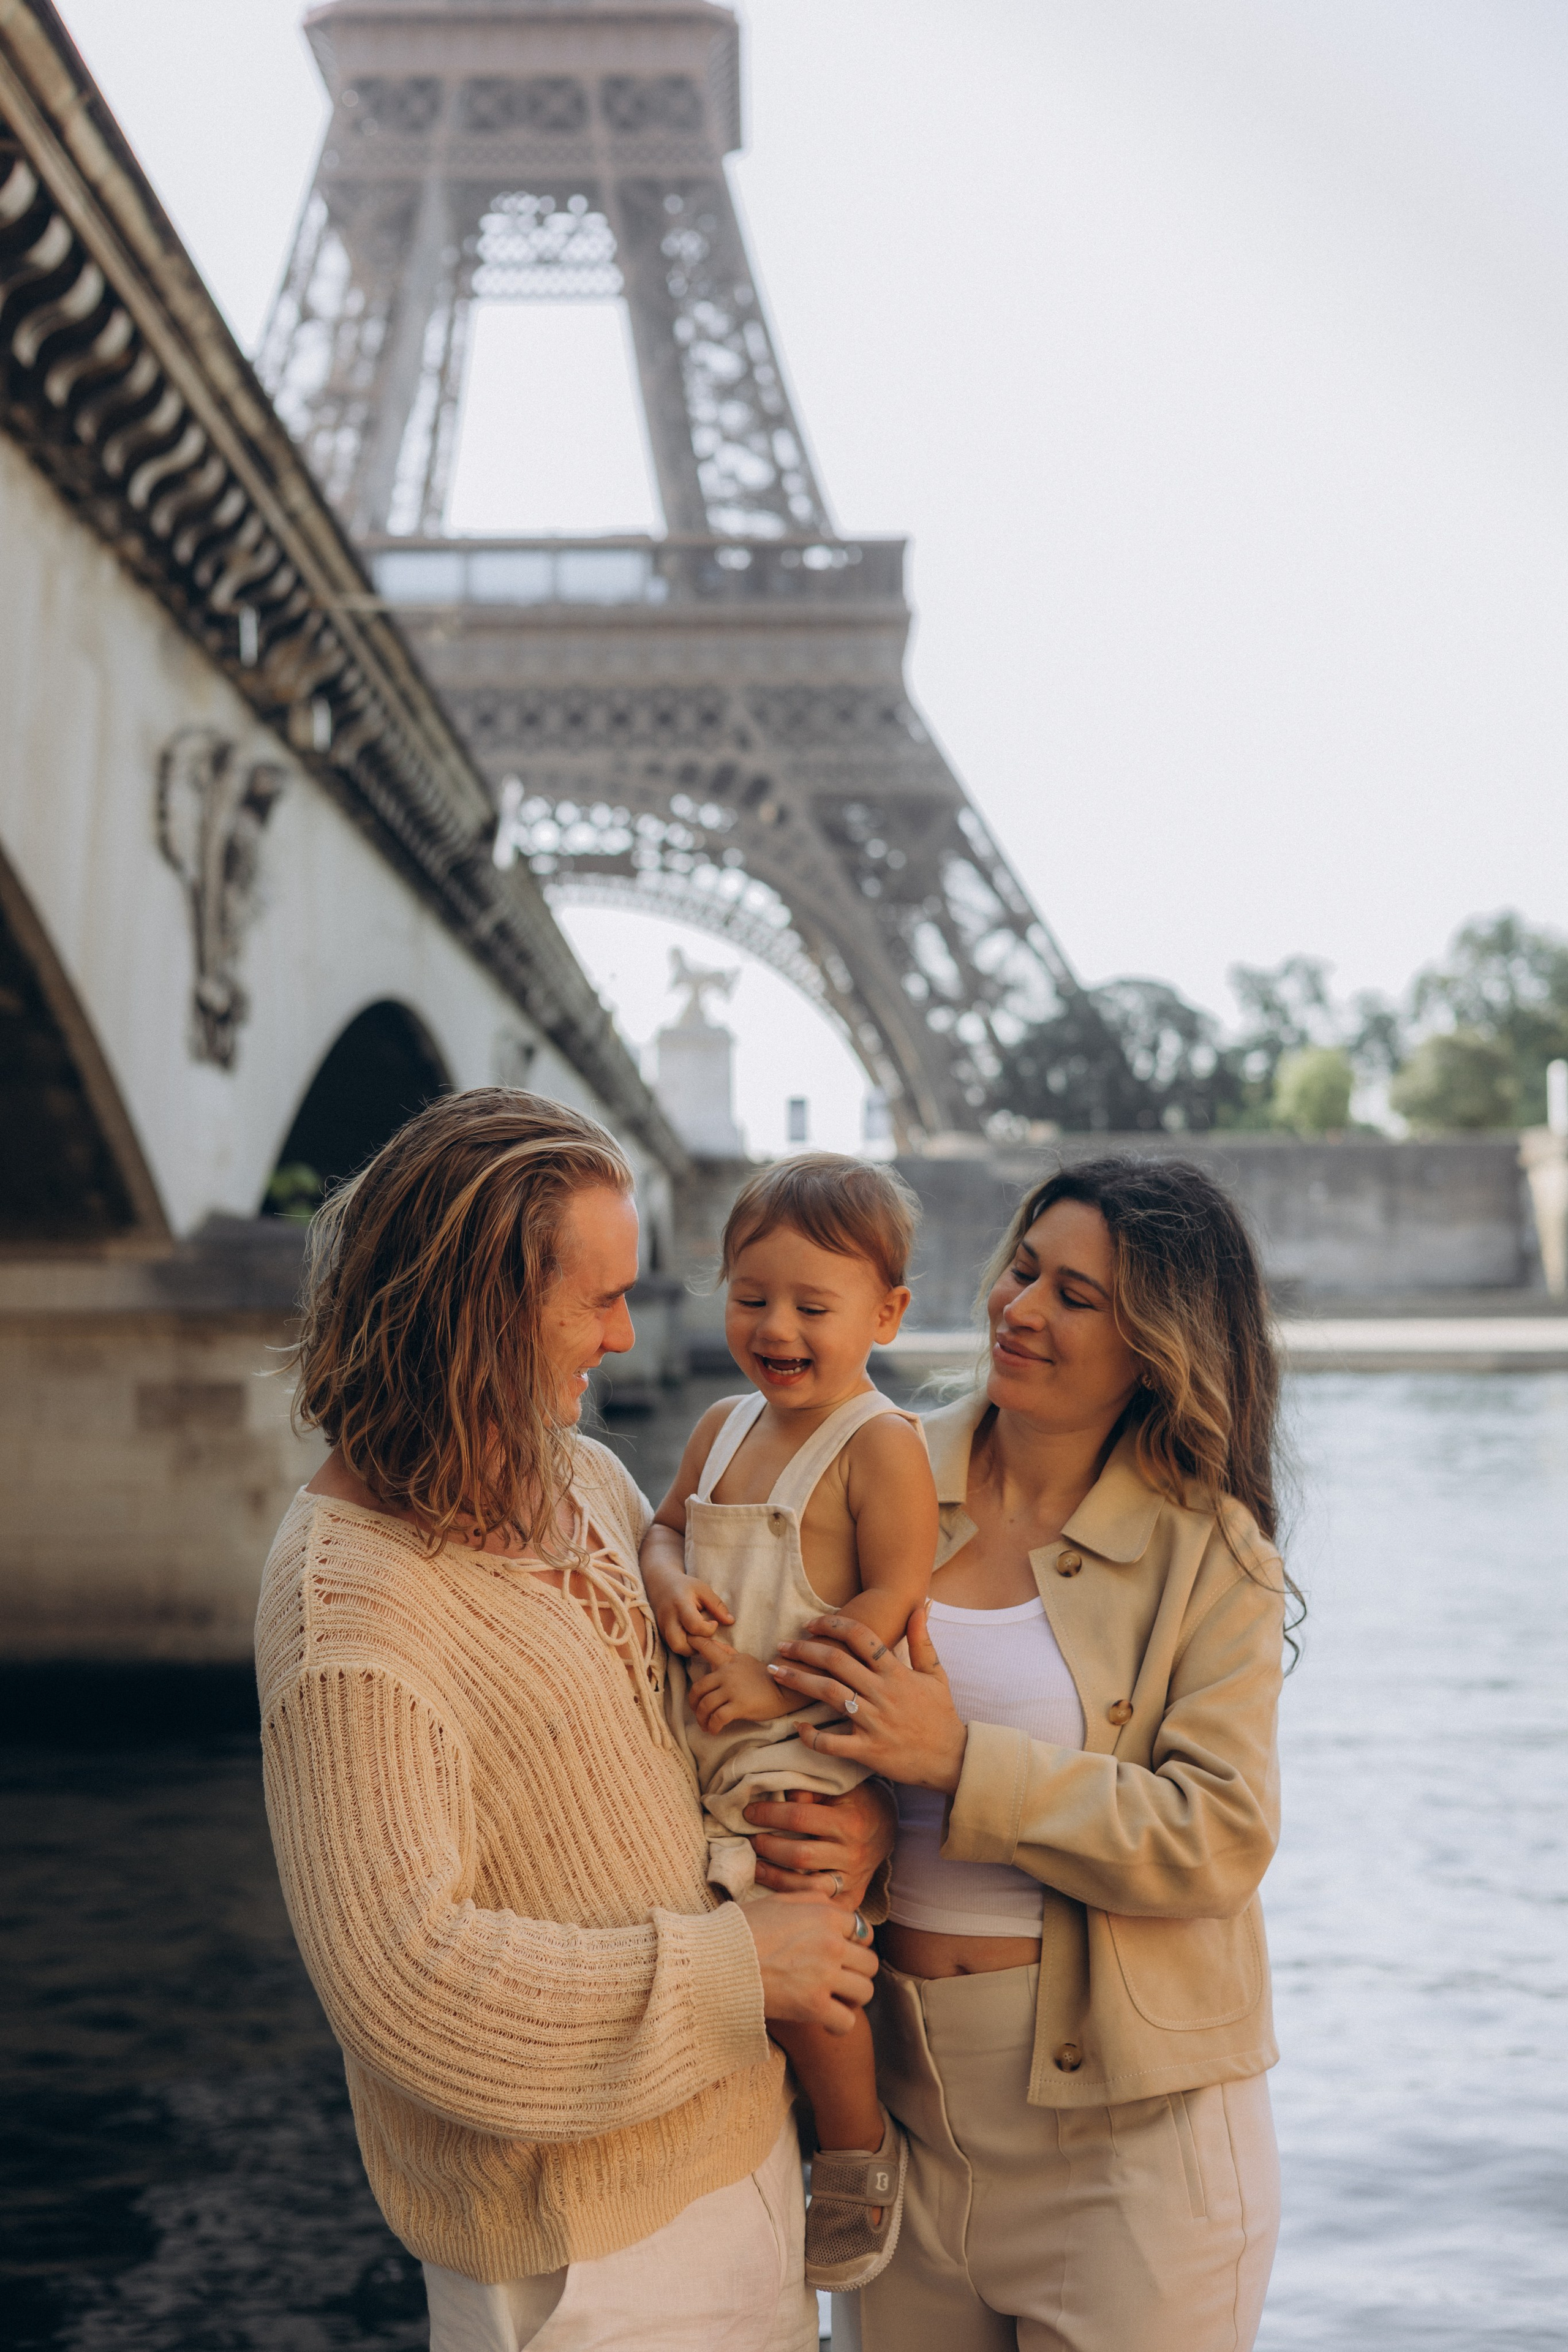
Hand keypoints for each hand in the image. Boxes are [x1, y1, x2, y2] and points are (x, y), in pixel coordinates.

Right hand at [653, 1577, 733, 1656]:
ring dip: (690, 1647)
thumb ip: (717, 1606)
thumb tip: (730, 1621)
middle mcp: (668, 1618)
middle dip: (697, 1646)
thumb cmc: (685, 1586)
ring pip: (675, 1648)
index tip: (714, 1623)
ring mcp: (662, 1627)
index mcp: (681, 1605)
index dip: (708, 1629)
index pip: (694, 1626)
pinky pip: (672, 1646)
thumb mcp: (703, 1590)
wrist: (661, 1584)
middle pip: (679, 1644)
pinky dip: (684, 1645)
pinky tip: (692, 1637)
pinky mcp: (661, 1633)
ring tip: (700, 1637)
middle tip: (706, 1636)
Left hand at [688, 1637, 797, 1731]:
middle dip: (693, 1703)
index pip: (708, 1648)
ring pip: (705, 1705)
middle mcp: (727, 1673)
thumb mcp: (744, 1660)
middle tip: (697, 1711)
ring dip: (701, 1718)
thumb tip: (712, 1643)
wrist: (784, 1691)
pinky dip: (712, 1726)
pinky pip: (717, 1718)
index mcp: (728, 1661)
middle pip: (698, 1688)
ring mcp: (732, 1689)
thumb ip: (727, 1653)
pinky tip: (714, 1730)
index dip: (694, 1643)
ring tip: (705, 1725)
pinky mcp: (739, 1705)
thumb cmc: (764, 1677)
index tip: (685, 1641)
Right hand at [742, 1891, 877, 2033]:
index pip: (862, 1931)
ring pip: (865, 1991)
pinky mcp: (812, 2006)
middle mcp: (831, 1943)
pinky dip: (838, 2025)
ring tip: (835, 1999)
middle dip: (857, 1971)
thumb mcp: (779, 1900)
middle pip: (869, 1962)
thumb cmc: (742, 1928)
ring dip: (852, 1997)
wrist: (716, 1959)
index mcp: (825, 1915)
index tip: (839, 1954)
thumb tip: (833, 1896)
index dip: (853, 1943)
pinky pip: (846, 2021)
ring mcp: (824, 1975)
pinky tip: (826, 2021)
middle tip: (839, 1978)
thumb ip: (812, 1897)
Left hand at [747, 1781, 896, 1902]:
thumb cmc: (855, 1803)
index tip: (749, 1813)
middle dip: (768, 1847)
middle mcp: (853, 1854)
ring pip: (806, 1887)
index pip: (799, 1817)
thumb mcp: (838, 1789)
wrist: (886, 1828)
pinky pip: (819, 1905)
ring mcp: (853, 1880)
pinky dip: (795, 1899)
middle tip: (751, 1840)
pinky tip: (777, 1889)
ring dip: (774, 1877)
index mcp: (849, 1822)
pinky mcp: (852, 1898)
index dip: (769, 1814)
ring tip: (756, 1866)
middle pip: (799, 1856)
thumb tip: (781, 1795)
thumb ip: (810, 1792)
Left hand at [766, 1604, 969, 1793]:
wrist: (952, 1758)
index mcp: (896, 1672)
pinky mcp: (868, 1750)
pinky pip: (832, 1742)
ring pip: (829, 1694)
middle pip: (836, 1661)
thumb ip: (923, 1640)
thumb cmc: (941, 1715)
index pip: (861, 1636)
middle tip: (781, 1645)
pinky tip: (797, 1726)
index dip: (832, 1624)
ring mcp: (874, 1722)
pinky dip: (812, 1735)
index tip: (810, 1624)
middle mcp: (882, 1693)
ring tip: (776, 1672)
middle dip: (804, 1650)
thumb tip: (919, 1606)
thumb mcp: (935, 1674)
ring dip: (798, 1681)